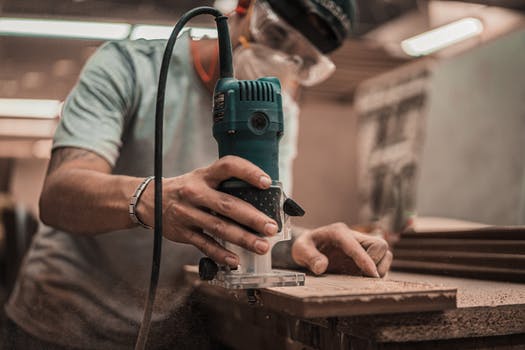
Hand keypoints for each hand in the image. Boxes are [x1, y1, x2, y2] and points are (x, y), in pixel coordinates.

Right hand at [137, 156, 278, 267]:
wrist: (150, 200)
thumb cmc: (188, 189)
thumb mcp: (202, 178)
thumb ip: (226, 185)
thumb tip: (263, 198)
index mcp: (204, 175)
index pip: (227, 166)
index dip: (247, 172)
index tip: (266, 182)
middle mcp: (195, 193)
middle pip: (227, 205)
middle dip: (252, 218)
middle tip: (271, 227)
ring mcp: (187, 213)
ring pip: (219, 227)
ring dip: (243, 238)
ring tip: (262, 246)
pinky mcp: (183, 232)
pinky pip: (204, 245)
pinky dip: (221, 254)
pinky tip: (235, 260)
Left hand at [291, 223, 392, 277]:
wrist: (309, 246)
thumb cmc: (305, 246)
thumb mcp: (300, 250)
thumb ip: (310, 257)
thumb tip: (321, 267)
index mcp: (338, 232)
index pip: (356, 244)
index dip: (365, 259)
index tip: (372, 274)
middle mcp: (353, 237)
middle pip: (379, 244)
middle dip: (376, 263)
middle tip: (363, 277)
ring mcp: (360, 246)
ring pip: (384, 253)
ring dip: (380, 268)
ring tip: (365, 279)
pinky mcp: (364, 256)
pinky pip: (381, 262)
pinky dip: (378, 272)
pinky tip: (365, 280)